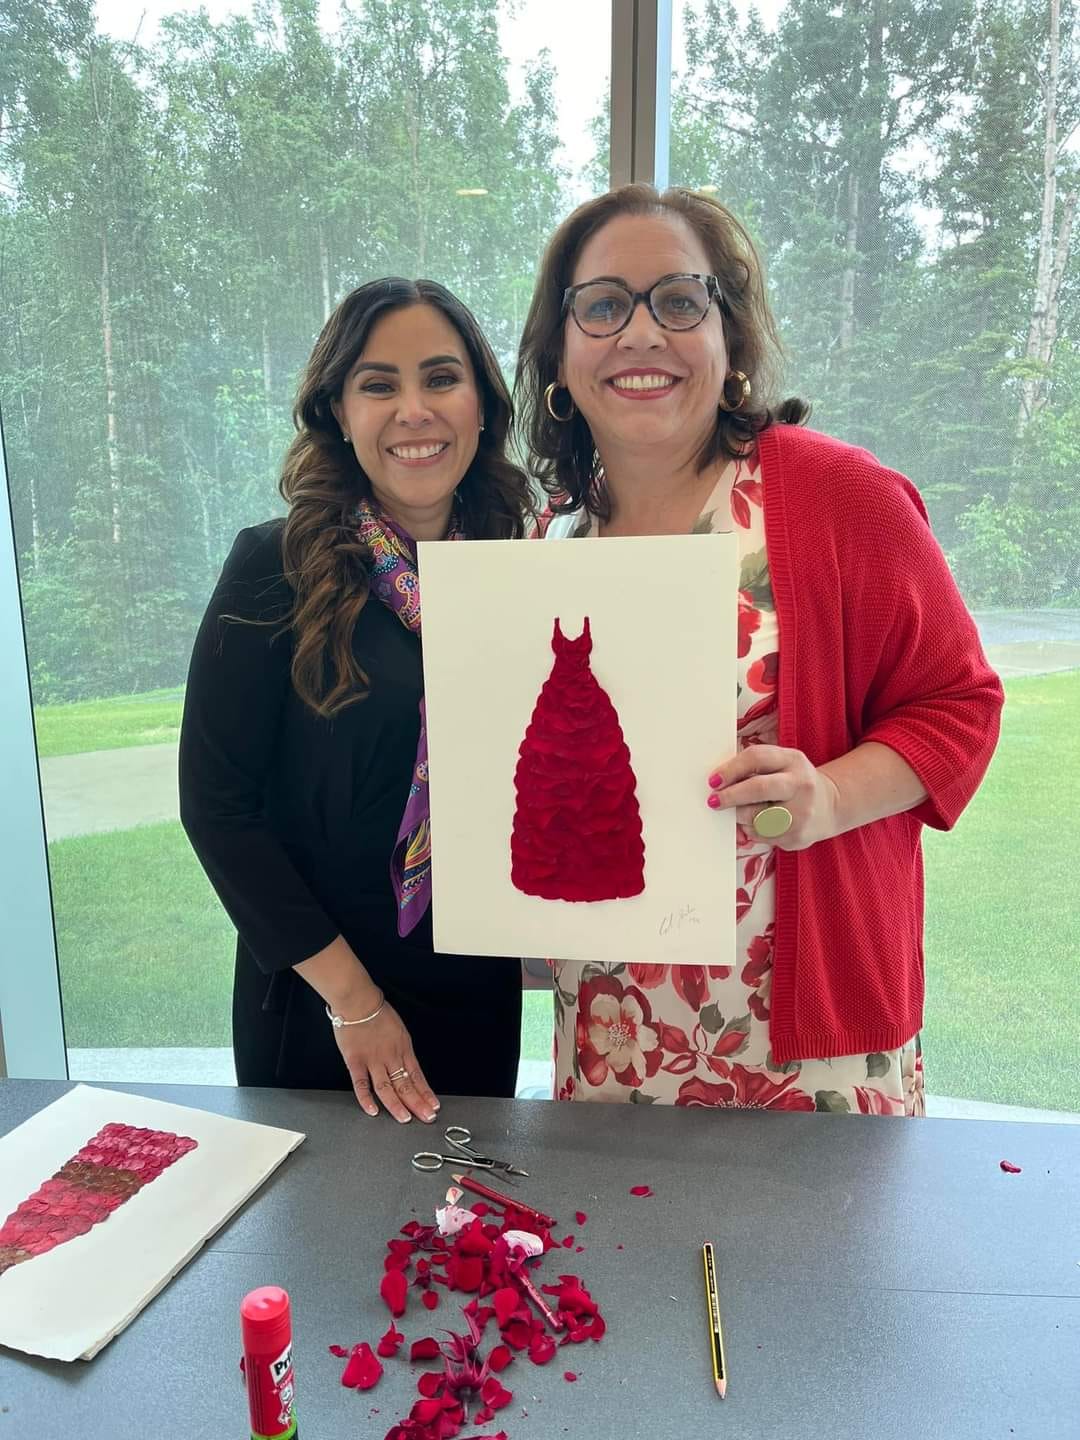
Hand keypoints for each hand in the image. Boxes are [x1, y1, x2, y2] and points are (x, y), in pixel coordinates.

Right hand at [332, 1000, 440, 1123]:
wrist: (358, 1000)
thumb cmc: (377, 1013)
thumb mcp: (399, 1030)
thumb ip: (402, 1050)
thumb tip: (407, 1068)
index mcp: (403, 1048)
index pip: (418, 1075)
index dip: (426, 1092)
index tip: (434, 1106)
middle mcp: (391, 1056)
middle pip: (406, 1084)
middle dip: (418, 1103)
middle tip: (427, 1118)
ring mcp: (373, 1060)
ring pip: (387, 1087)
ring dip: (397, 1105)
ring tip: (405, 1119)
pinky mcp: (355, 1061)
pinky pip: (361, 1084)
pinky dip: (367, 1099)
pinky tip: (373, 1111)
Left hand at [706, 745, 839, 851]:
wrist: (830, 806)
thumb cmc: (794, 782)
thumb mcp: (782, 764)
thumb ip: (754, 766)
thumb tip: (718, 781)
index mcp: (793, 760)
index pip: (757, 758)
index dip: (730, 769)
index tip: (713, 780)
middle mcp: (801, 785)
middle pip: (758, 788)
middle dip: (731, 796)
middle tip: (714, 801)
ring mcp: (802, 813)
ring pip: (756, 817)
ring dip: (740, 816)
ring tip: (741, 812)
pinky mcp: (798, 837)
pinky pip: (762, 836)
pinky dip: (752, 830)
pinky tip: (759, 823)